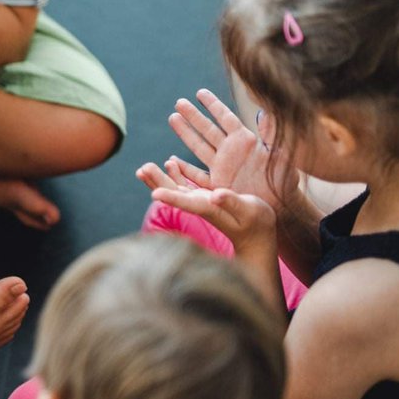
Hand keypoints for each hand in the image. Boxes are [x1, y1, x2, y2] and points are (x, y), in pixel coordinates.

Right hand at [137, 89, 295, 210]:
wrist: (280, 206)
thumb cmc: (284, 180)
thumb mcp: (280, 156)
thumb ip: (271, 135)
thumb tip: (266, 113)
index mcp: (244, 141)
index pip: (226, 118)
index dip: (213, 105)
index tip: (200, 93)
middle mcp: (230, 151)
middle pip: (207, 129)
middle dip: (193, 115)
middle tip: (179, 102)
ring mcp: (221, 166)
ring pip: (198, 146)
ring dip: (185, 133)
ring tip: (173, 118)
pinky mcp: (217, 184)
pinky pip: (197, 174)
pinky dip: (184, 168)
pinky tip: (172, 161)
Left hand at [144, 163, 278, 264]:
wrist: (256, 236)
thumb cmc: (256, 224)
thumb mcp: (249, 211)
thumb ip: (232, 202)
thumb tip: (215, 195)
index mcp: (209, 209)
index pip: (187, 204)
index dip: (171, 197)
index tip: (154, 194)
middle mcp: (200, 205)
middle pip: (174, 193)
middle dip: (157, 181)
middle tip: (142, 169)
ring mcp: (200, 201)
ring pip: (175, 188)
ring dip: (160, 177)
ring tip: (144, 167)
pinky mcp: (204, 198)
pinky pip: (186, 184)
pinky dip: (176, 173)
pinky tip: (170, 162)